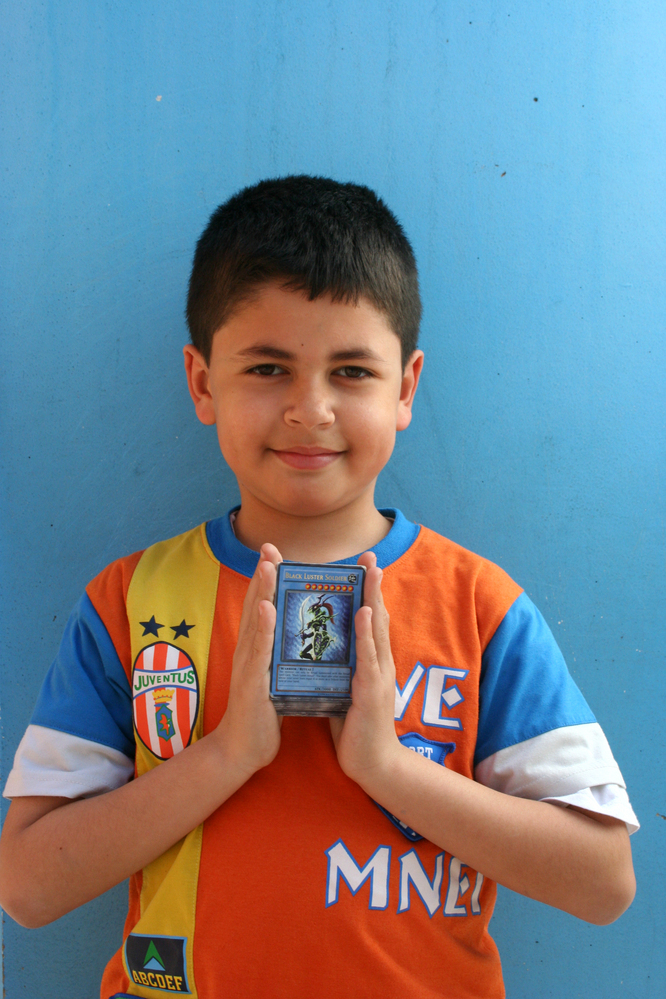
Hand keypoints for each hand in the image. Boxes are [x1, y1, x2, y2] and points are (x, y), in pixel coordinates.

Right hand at [214, 543, 282, 776]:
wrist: (242, 750)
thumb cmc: (262, 714)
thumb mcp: (273, 677)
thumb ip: (279, 656)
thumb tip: (295, 638)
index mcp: (257, 649)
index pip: (262, 608)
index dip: (266, 580)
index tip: (273, 553)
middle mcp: (249, 651)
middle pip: (256, 606)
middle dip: (262, 575)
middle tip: (268, 547)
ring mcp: (249, 665)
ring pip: (256, 622)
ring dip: (261, 591)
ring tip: (268, 565)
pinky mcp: (253, 681)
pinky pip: (258, 650)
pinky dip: (262, 627)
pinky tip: (266, 608)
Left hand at [330, 551, 400, 787]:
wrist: (373, 764)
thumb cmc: (357, 729)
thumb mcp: (347, 690)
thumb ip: (341, 670)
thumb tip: (324, 653)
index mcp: (371, 662)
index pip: (369, 620)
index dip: (367, 593)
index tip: (364, 566)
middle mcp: (378, 662)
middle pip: (376, 616)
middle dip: (373, 585)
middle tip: (371, 556)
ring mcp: (378, 674)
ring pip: (375, 628)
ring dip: (373, 597)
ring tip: (370, 571)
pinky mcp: (371, 689)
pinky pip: (368, 654)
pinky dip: (365, 631)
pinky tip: (362, 612)